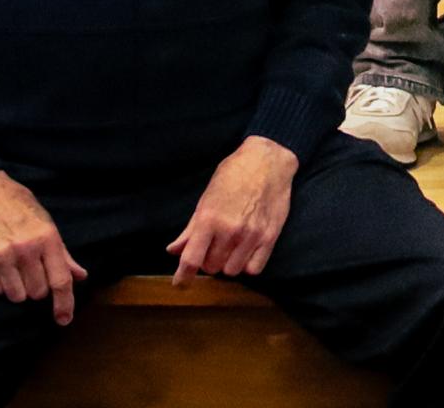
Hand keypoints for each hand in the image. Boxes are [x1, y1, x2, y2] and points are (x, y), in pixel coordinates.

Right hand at [0, 170, 86, 323]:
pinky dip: (0, 286)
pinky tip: (0, 268)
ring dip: (18, 289)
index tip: (64, 319)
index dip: (65, 303)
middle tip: (32, 271)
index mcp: (46, 239)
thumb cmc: (17, 205)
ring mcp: (1, 257)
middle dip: (37, 288)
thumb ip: (62, 253)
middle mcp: (25, 250)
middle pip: (38, 293)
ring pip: (17, 296)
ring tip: (15, 270)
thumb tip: (80, 275)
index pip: (60, 281)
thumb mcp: (46, 222)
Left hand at [167, 132, 297, 282]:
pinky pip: (254, 269)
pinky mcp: (269, 237)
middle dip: (208, 260)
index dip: (182, 276)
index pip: (191, 259)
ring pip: (231, 271)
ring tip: (230, 247)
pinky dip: (246, 265)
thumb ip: (191, 228)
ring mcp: (251, 236)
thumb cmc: (233, 174)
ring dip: (227, 263)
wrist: (268, 160)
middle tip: (213, 245)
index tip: (179, 284)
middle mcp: (230, 231)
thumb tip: (174, 250)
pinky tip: (245, 251)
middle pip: (211, 267)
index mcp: (209, 219)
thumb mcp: (207, 198)